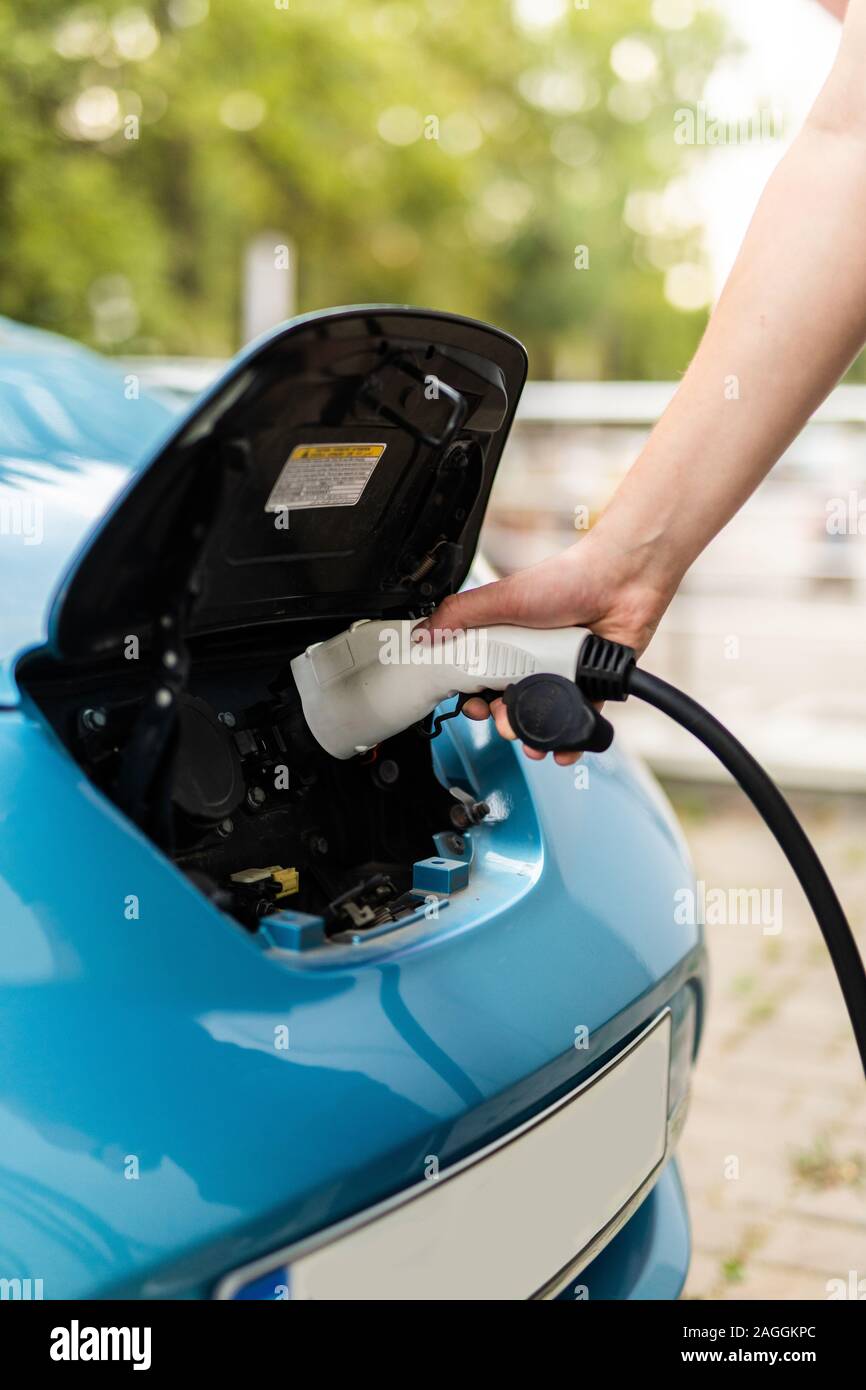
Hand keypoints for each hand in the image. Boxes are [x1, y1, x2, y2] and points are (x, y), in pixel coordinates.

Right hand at [422, 527, 674, 765]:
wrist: (621, 582)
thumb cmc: (564, 582)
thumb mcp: (501, 598)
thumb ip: (459, 615)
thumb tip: (422, 635)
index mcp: (505, 641)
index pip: (479, 680)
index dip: (473, 698)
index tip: (473, 707)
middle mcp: (531, 660)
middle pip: (508, 705)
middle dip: (503, 722)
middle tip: (504, 722)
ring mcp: (561, 675)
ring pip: (541, 718)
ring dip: (533, 738)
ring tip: (533, 742)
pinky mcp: (592, 687)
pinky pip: (578, 722)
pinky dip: (570, 741)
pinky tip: (562, 752)